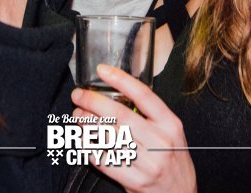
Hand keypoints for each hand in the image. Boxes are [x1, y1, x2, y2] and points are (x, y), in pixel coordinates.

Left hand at [71, 65, 195, 192]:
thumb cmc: (173, 158)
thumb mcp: (171, 132)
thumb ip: (150, 115)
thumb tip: (117, 92)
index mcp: (170, 124)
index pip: (143, 95)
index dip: (121, 80)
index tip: (102, 71)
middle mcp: (160, 141)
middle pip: (120, 115)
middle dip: (93, 102)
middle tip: (79, 95)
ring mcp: (147, 163)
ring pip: (109, 137)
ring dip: (87, 123)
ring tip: (77, 114)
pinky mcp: (134, 181)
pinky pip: (104, 160)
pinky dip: (88, 147)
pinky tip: (81, 138)